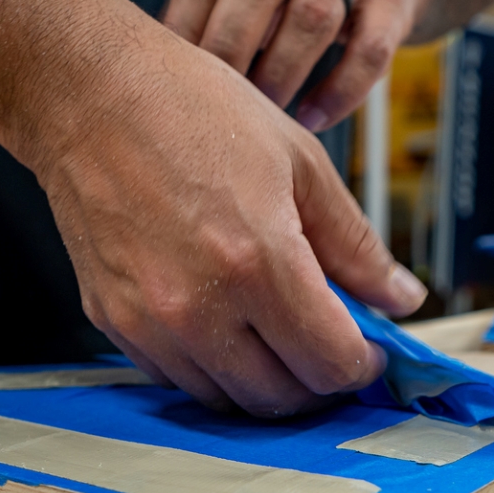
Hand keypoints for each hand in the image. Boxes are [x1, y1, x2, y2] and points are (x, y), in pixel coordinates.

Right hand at [24, 21, 427, 416]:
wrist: (90, 93)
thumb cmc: (192, 110)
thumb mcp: (302, 164)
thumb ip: (357, 245)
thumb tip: (403, 297)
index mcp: (258, 261)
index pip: (329, 363)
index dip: (362, 368)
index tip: (368, 353)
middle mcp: (199, 304)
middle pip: (281, 397)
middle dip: (319, 382)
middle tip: (330, 348)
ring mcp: (149, 320)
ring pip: (227, 399)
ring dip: (267, 382)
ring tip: (280, 335)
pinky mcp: (112, 321)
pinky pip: (177, 378)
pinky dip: (214, 369)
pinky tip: (229, 325)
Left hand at [160, 0, 434, 131]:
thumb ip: (215, 5)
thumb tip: (162, 72)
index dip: (185, 34)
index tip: (175, 85)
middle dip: (232, 50)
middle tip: (218, 105)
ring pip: (313, 15)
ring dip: (284, 70)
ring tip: (268, 112)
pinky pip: (368, 52)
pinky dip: (338, 92)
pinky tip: (312, 118)